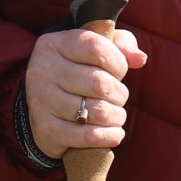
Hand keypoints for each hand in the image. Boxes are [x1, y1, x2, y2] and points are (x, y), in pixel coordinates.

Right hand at [23, 25, 148, 159]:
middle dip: (119, 93)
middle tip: (118, 97)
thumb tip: (140, 59)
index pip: (96, 48)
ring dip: (117, 116)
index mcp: (53, 45)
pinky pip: (90, 136)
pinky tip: (114, 132)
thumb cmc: (76, 73)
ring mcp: (41, 102)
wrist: (41, 111)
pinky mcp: (47, 131)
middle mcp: (42, 71)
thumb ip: (120, 44)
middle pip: (99, 82)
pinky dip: (110, 136)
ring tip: (116, 114)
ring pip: (98, 111)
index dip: (118, 62)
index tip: (119, 72)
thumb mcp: (92, 50)